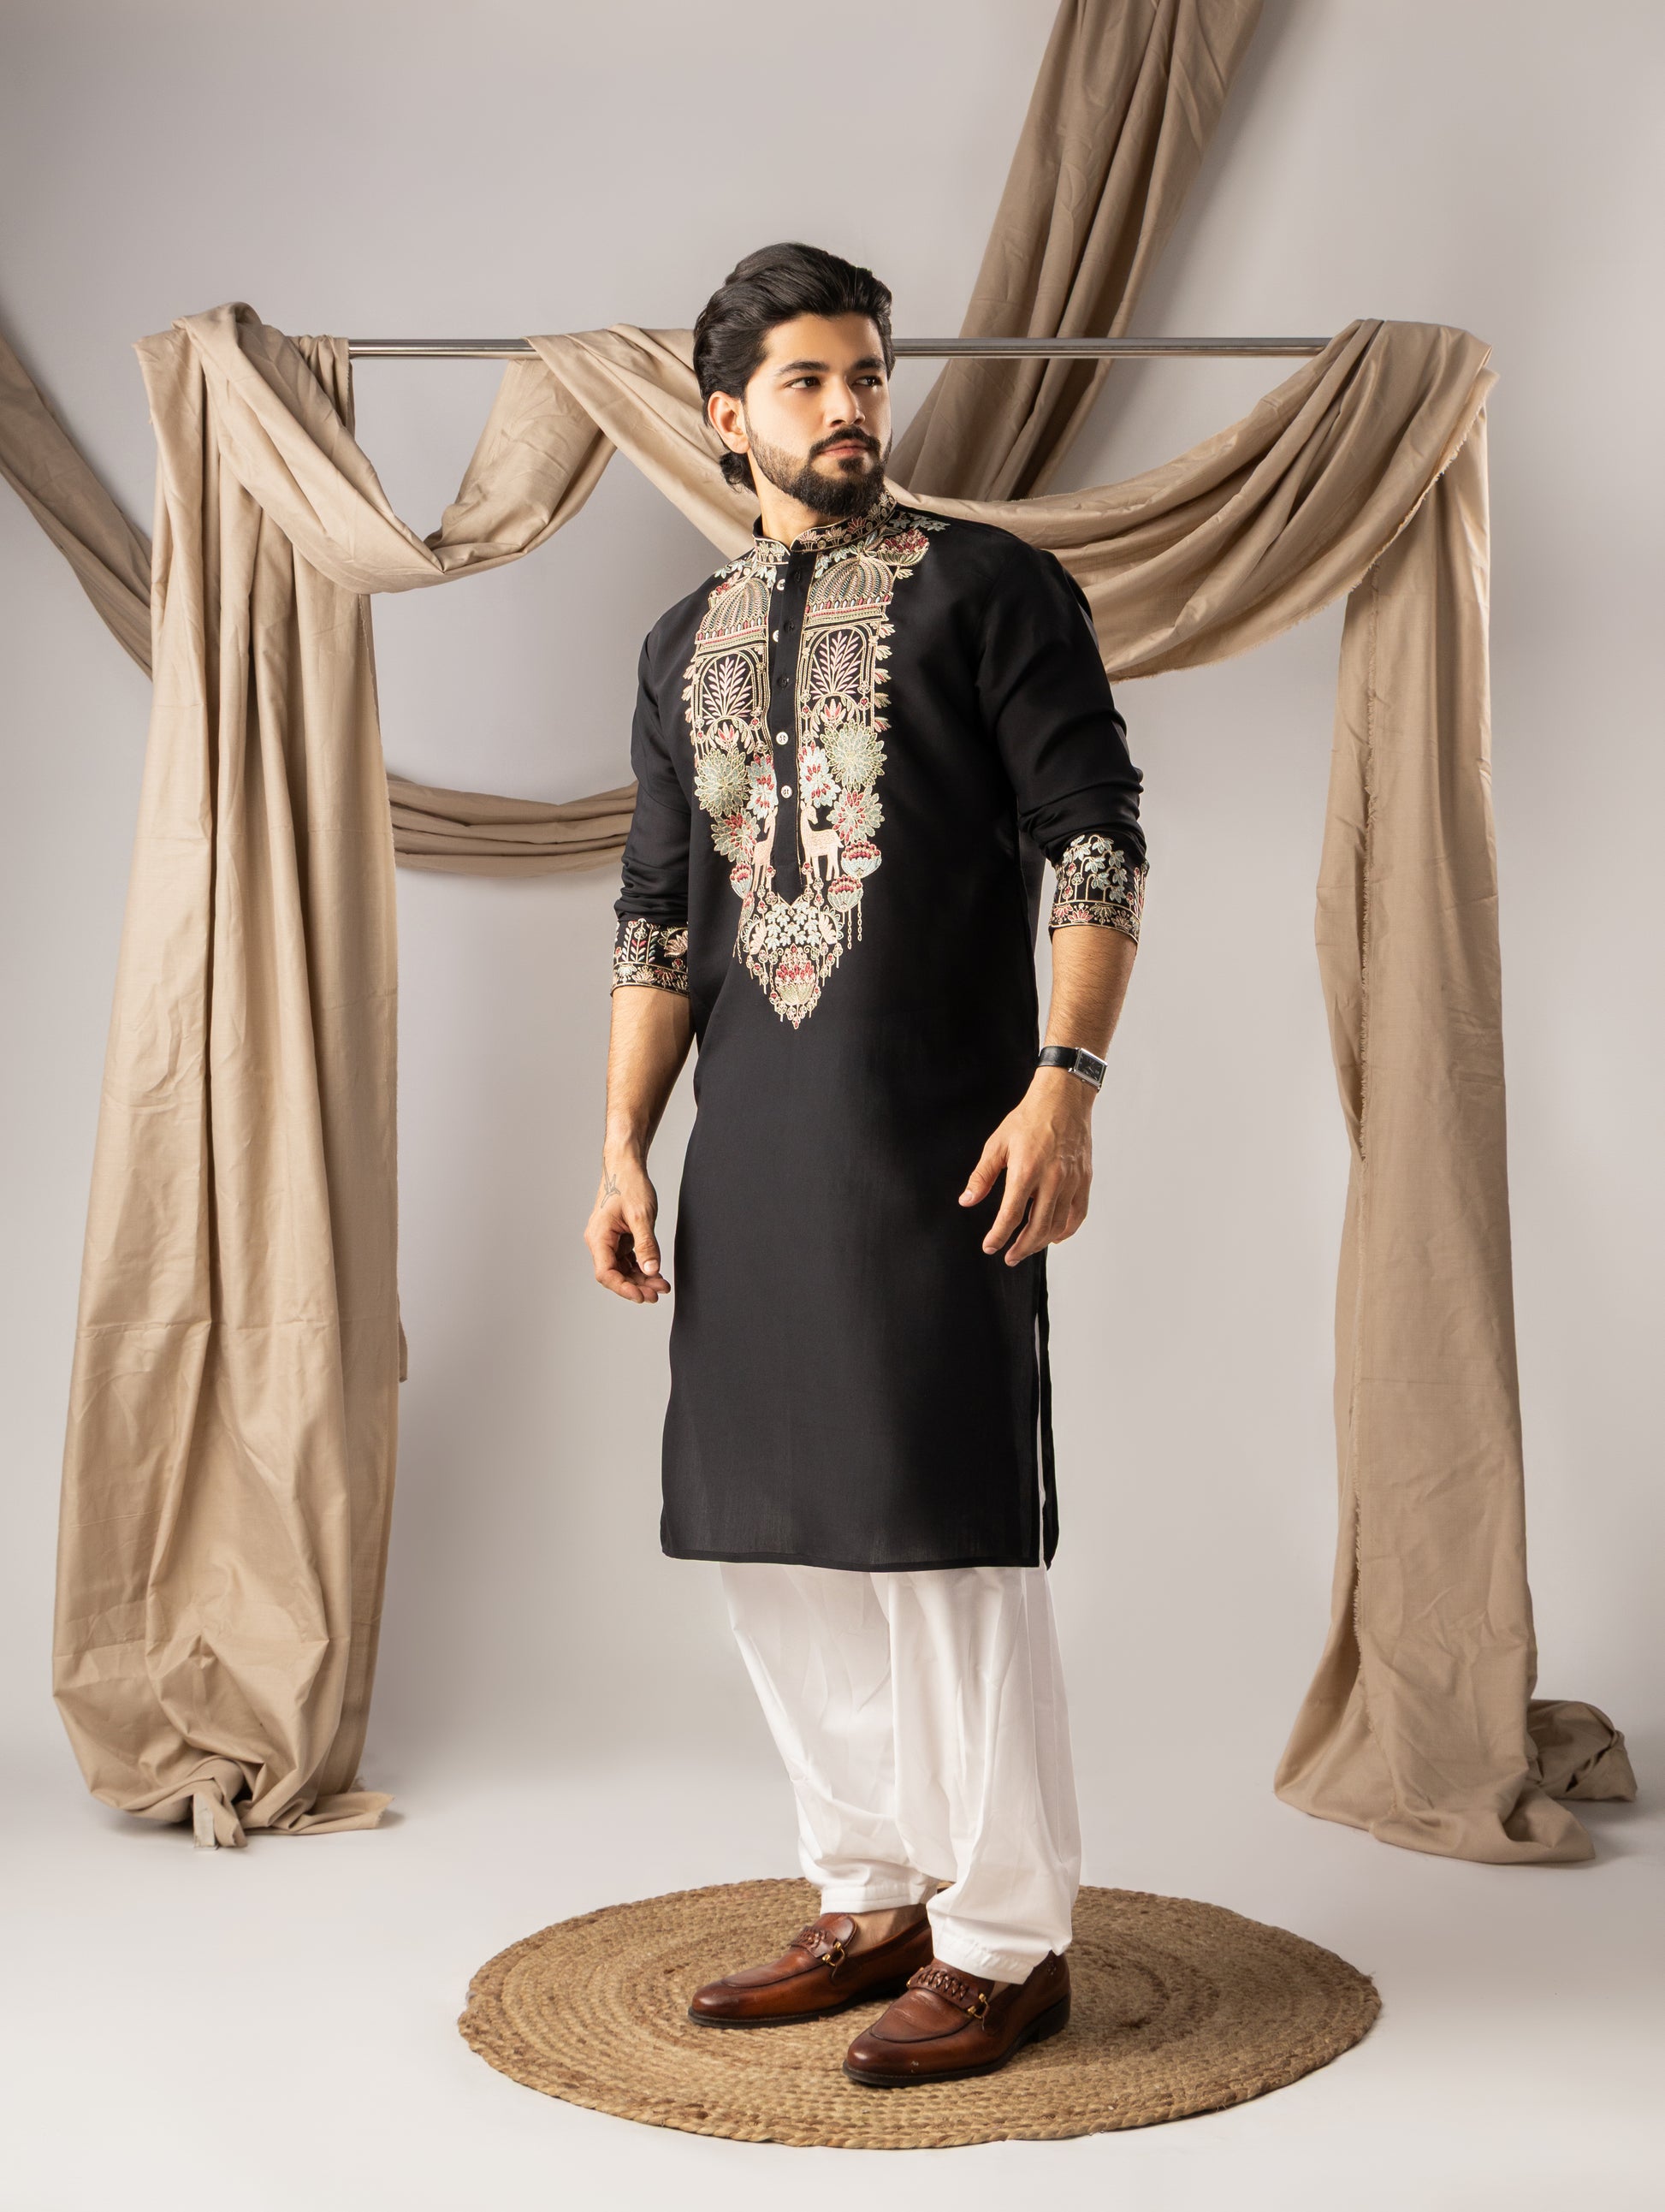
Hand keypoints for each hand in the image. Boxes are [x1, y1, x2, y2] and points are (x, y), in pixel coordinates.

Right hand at [586, 1155, 670, 1301]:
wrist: (626, 1165)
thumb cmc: (629, 1184)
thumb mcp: (641, 1216)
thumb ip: (646, 1245)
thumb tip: (651, 1270)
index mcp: (599, 1237)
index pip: (605, 1273)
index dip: (623, 1288)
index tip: (642, 1295)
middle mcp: (599, 1241)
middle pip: (614, 1274)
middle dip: (636, 1286)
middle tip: (657, 1294)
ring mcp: (609, 1241)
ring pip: (622, 1269)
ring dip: (641, 1279)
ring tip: (661, 1286)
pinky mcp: (618, 1238)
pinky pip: (627, 1259)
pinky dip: (641, 1267)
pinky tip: (656, 1273)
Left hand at [958, 1069, 1093, 1265]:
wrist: (1063, 1098)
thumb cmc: (1028, 1119)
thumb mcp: (997, 1144)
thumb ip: (982, 1176)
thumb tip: (967, 1201)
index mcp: (1026, 1170)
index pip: (1011, 1215)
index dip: (999, 1235)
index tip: (990, 1247)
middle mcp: (1052, 1179)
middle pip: (1037, 1227)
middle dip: (1021, 1247)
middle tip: (1009, 1257)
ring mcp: (1071, 1180)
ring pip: (1058, 1224)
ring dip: (1041, 1242)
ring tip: (1026, 1248)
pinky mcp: (1085, 1179)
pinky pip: (1078, 1214)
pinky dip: (1066, 1230)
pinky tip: (1054, 1237)